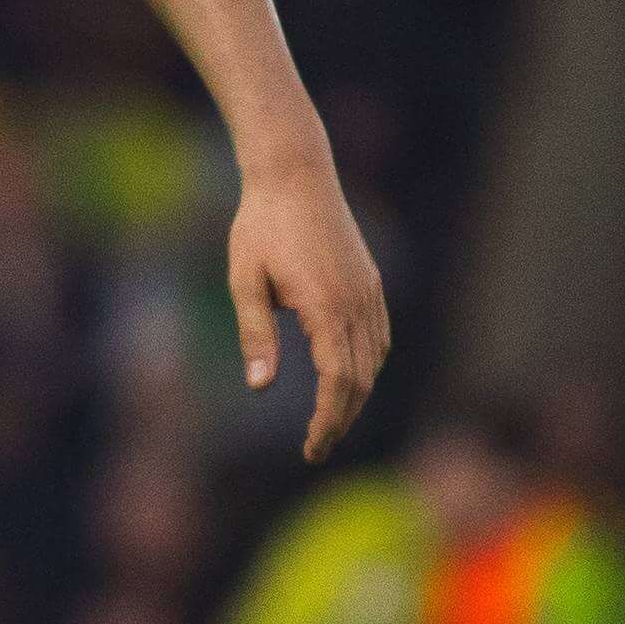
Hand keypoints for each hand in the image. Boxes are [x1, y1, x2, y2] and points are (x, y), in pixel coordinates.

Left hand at [228, 142, 390, 459]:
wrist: (294, 173)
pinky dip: (368, 366)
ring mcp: (369, 291)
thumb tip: (260, 387)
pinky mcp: (370, 282)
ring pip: (374, 360)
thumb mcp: (245, 281)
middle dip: (341, 420)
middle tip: (315, 448)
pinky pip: (379, 337)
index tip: (311, 449)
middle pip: (360, 380)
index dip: (327, 422)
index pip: (338, 383)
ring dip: (356, 396)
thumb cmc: (260, 225)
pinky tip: (350, 379)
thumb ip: (255, 335)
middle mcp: (356, 303)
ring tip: (330, 421)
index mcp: (326, 307)